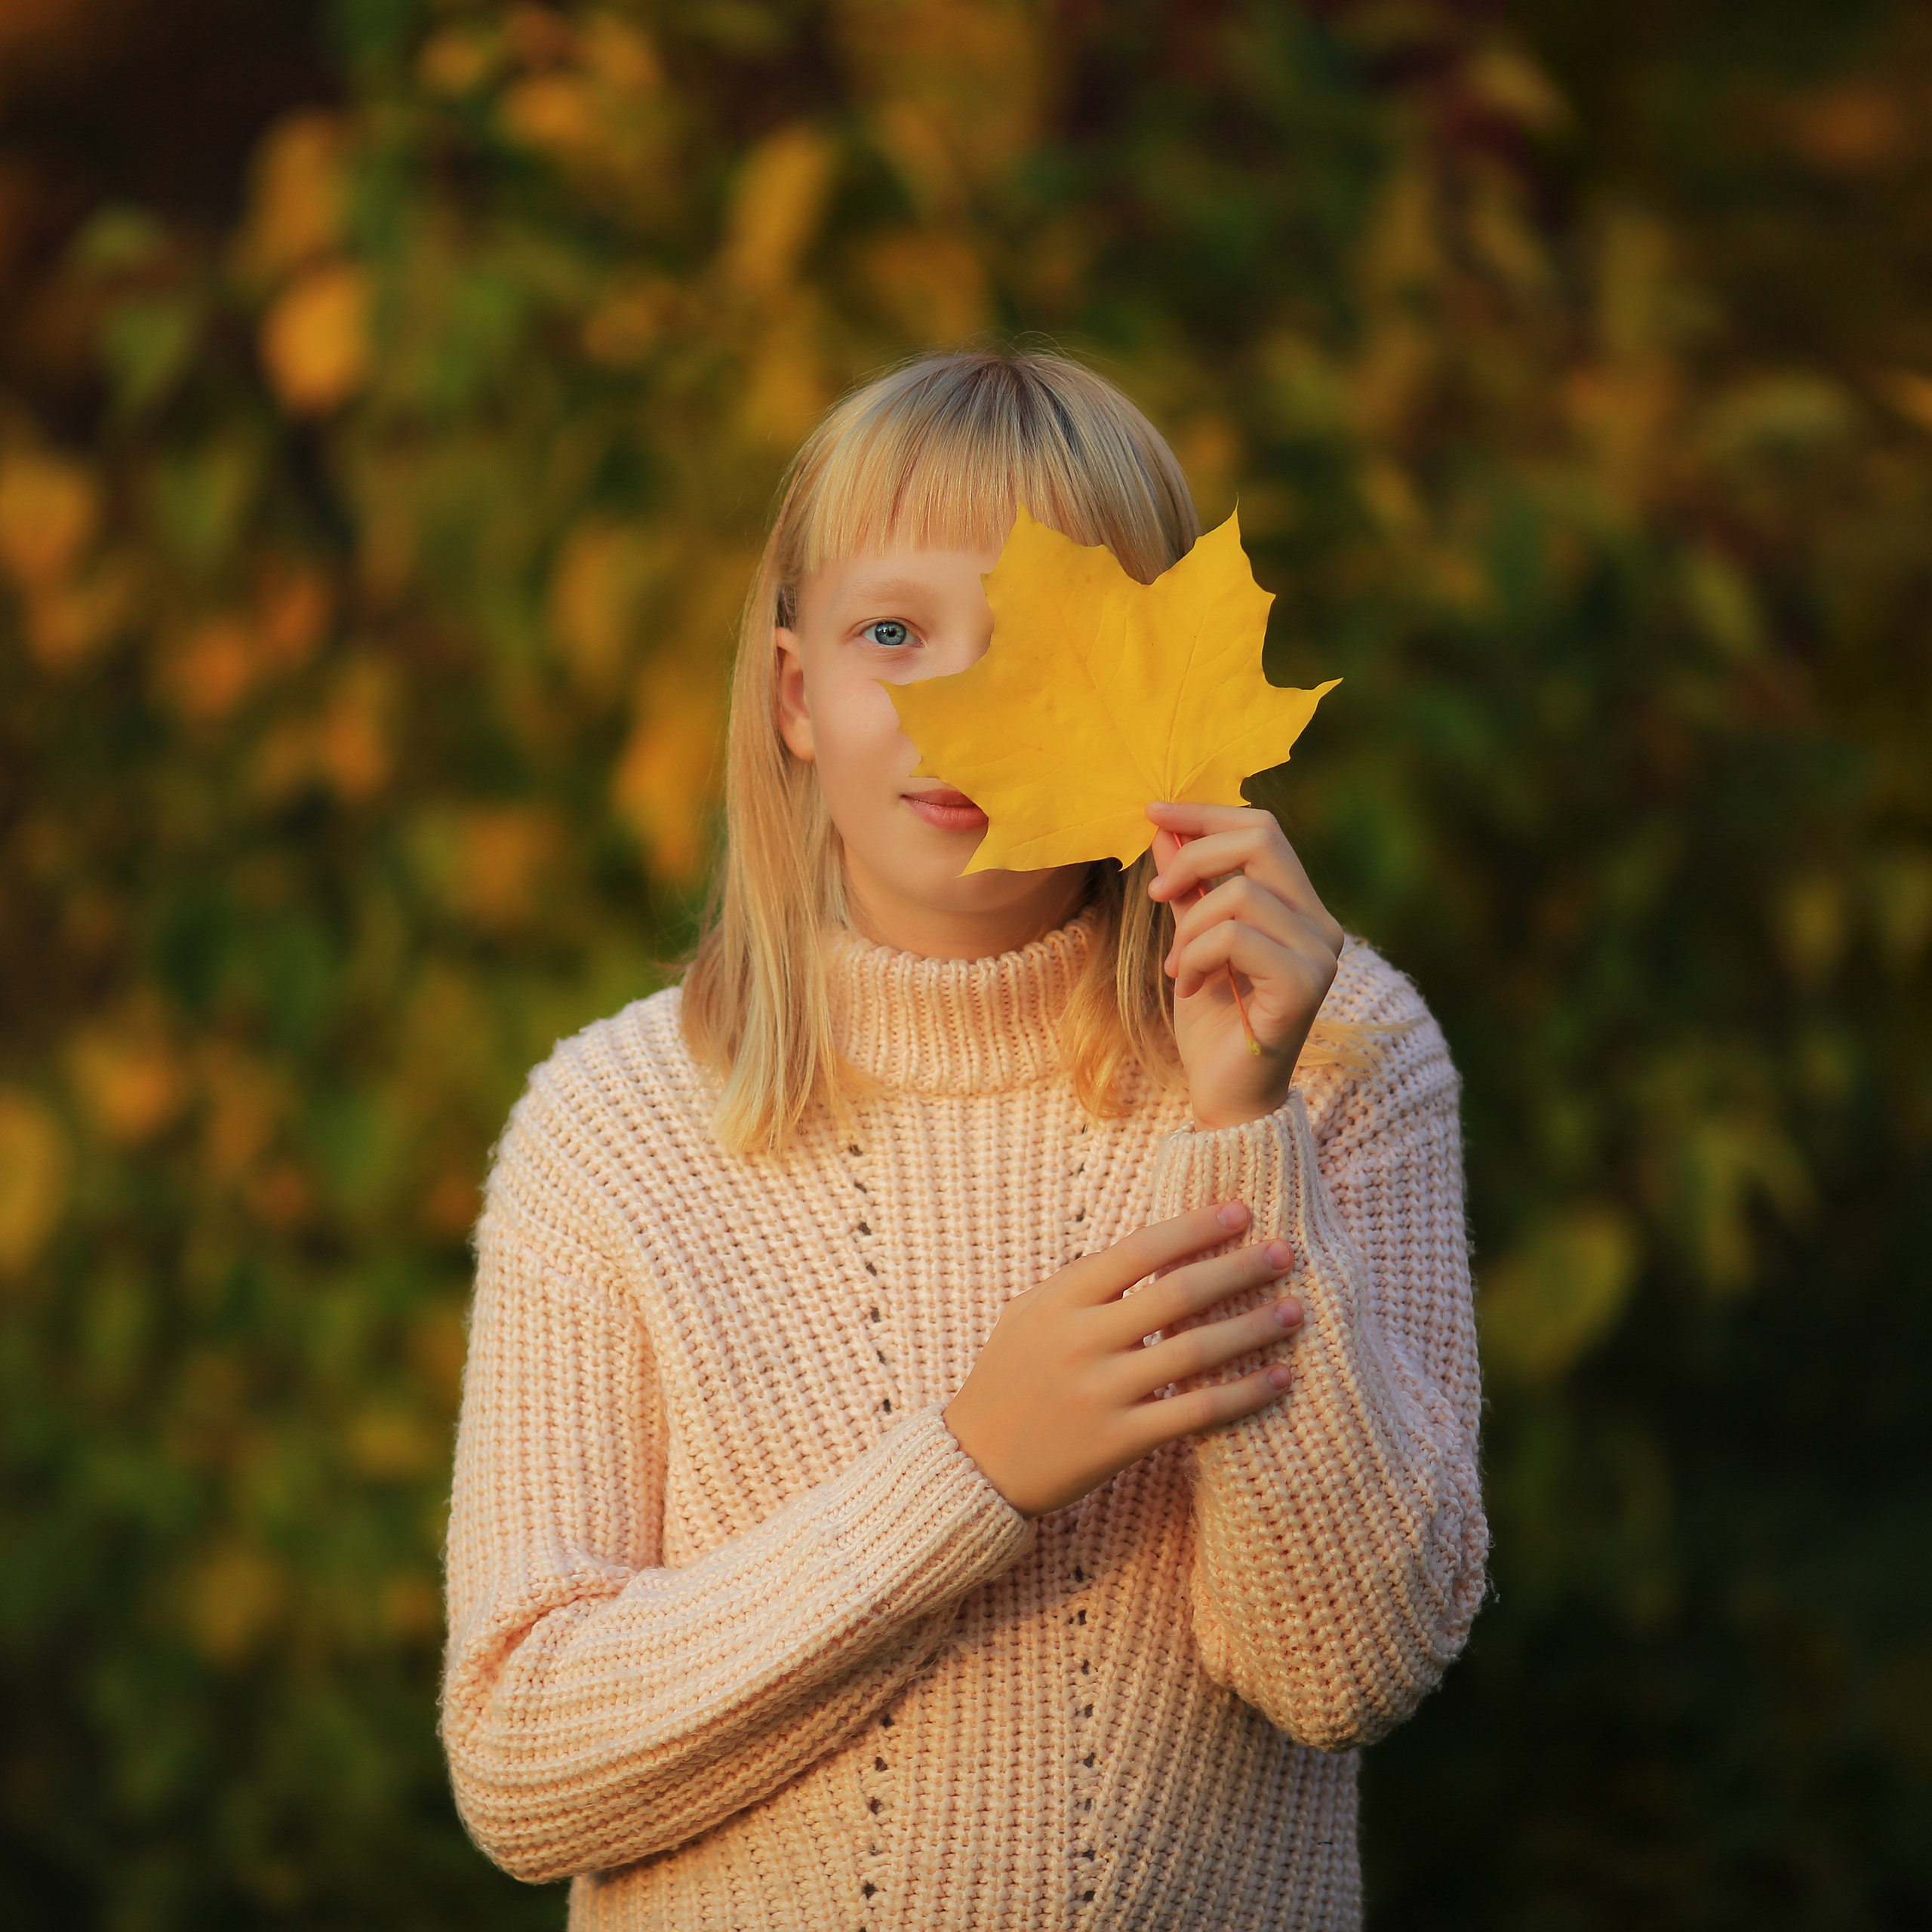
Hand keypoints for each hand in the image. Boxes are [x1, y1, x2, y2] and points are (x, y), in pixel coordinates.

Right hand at [942, 1202, 1302, 1516]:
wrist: (977, 1463)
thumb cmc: (1010, 1376)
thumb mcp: (1030, 1313)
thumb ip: (1085, 1283)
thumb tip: (1159, 1248)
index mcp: (1061, 1299)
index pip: (1140, 1249)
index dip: (1195, 1227)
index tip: (1241, 1212)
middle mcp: (1082, 1341)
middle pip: (1177, 1294)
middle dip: (1238, 1268)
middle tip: (1284, 1253)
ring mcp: (1102, 1393)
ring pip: (1195, 1351)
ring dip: (1253, 1327)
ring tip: (1294, 1310)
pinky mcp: (1120, 1441)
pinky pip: (1197, 1412)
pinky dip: (1245, 1394)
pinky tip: (1279, 1378)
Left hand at [1145, 802, 1344, 1130]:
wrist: (1226, 1096)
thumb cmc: (1214, 1023)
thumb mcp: (1191, 941)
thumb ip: (1186, 890)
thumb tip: (1165, 832)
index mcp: (1301, 907)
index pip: (1262, 830)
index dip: (1205, 814)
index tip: (1152, 813)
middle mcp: (1321, 925)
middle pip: (1262, 840)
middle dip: (1195, 857)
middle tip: (1154, 893)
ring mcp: (1319, 955)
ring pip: (1242, 893)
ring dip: (1190, 926)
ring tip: (1176, 966)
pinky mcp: (1305, 986)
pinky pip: (1238, 938)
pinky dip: (1198, 956)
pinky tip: (1189, 987)